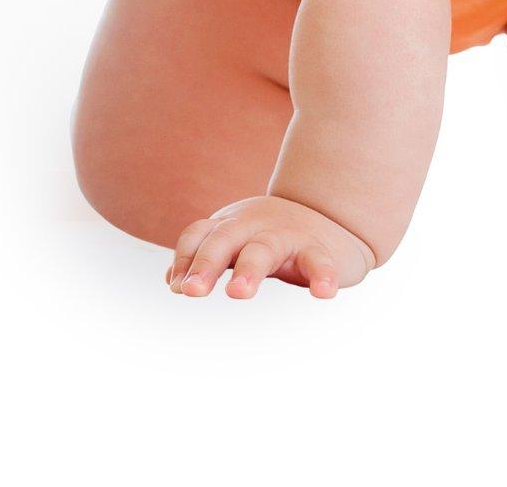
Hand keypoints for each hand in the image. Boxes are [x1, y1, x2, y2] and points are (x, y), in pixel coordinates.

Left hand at [166, 196, 376, 299]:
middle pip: (224, 240)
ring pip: (264, 249)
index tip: (178, 287)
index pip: (198, 236)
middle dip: (206, 264)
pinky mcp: (319, 248)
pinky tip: (323, 293)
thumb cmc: (274, 236)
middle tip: (192, 291)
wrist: (332, 212)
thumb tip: (174, 282)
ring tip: (238, 293)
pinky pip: (319, 261)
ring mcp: (287, 235)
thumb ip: (208, 259)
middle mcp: (254, 226)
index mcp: (231, 225)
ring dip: (249, 270)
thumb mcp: (238, 243)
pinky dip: (321, 276)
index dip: (185, 259)